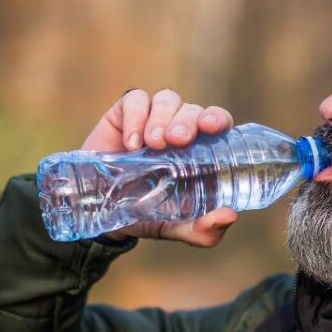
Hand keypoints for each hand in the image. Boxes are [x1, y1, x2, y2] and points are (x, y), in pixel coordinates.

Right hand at [82, 88, 238, 246]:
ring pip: (167, 100)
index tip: (210, 127)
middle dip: (186, 121)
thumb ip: (204, 231)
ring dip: (163, 117)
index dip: (217, 118)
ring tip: (153, 144)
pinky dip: (135, 116)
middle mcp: (179, 128)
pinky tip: (131, 142)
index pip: (216, 122)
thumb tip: (230, 216)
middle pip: (191, 109)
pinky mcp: (124, 114)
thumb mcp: (176, 228)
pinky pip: (135, 99)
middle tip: (177, 140)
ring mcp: (152, 118)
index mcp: (199, 149)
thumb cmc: (146, 215)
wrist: (101, 214)